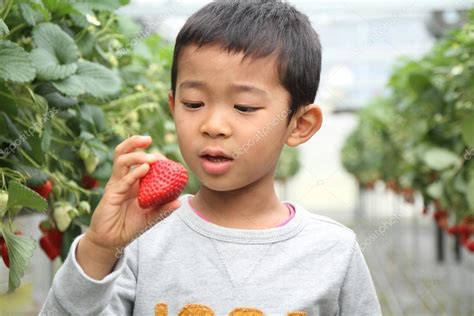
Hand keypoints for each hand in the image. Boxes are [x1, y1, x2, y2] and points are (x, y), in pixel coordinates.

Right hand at [85, 135, 180, 252]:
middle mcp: (123, 179)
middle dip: (134, 142)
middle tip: (148, 138)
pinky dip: (134, 173)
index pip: (138, 160)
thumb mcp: (151, 217)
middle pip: (124, 152)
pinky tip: (145, 169)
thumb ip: (164, 209)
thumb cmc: (130, 226)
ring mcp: (116, 185)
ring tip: (151, 157)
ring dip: (136, 155)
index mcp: (133, 181)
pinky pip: (123, 180)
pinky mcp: (111, 194)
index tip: (164, 157)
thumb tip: (180, 202)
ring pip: (121, 161)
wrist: (112, 241)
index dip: (150, 154)